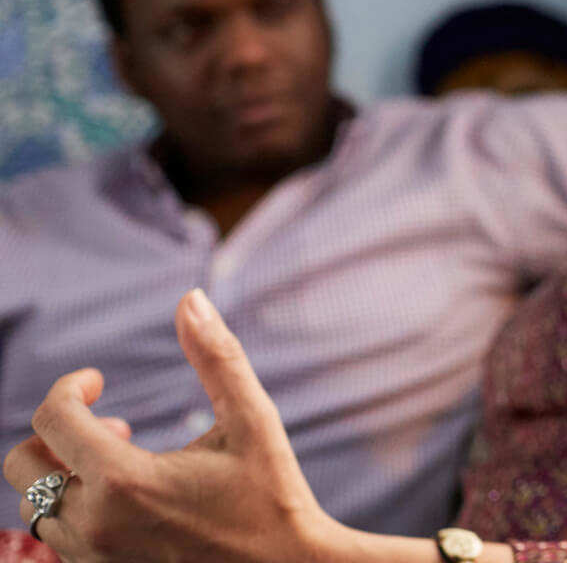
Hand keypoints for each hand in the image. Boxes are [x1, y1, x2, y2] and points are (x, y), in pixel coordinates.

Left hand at [1, 290, 344, 562]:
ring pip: (35, 505)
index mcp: (123, 481)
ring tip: (124, 464)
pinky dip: (77, 508)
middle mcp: (93, 524)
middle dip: (56, 433)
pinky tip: (129, 501)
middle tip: (112, 426)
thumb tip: (191, 299)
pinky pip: (57, 536)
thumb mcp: (253, 420)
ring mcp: (91, 559)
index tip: (98, 380)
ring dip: (66, 474)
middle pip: (21, 464)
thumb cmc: (272, 496)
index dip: (70, 387)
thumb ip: (217, 357)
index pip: (51, 417)